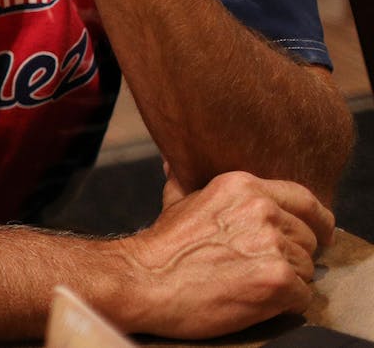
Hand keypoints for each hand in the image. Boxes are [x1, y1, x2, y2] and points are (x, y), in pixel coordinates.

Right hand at [114, 170, 333, 337]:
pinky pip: (303, 296)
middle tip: (261, 270)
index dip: (315, 221)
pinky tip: (255, 300)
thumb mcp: (175, 200)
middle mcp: (262, 209)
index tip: (318, 235)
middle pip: (307, 238)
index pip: (304, 200)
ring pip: (306, 269)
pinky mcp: (277, 279)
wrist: (145, 280)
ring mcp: (272, 244)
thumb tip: (174, 160)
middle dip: (292, 257)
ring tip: (250, 285)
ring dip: (287, 282)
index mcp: (243, 185)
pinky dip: (285, 304)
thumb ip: (187, 179)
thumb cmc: (162, 247)